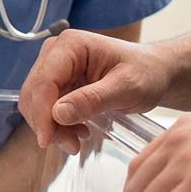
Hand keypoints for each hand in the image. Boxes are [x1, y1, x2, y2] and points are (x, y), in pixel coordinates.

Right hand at [18, 30, 169, 155]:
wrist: (155, 72)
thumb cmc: (147, 73)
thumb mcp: (127, 87)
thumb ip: (93, 99)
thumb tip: (58, 113)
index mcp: (70, 45)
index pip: (44, 82)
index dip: (42, 113)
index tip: (47, 141)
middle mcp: (55, 52)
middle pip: (34, 93)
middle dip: (47, 123)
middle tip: (72, 146)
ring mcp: (53, 66)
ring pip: (36, 103)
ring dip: (51, 126)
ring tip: (77, 139)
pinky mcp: (57, 81)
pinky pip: (45, 107)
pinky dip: (56, 124)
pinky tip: (77, 130)